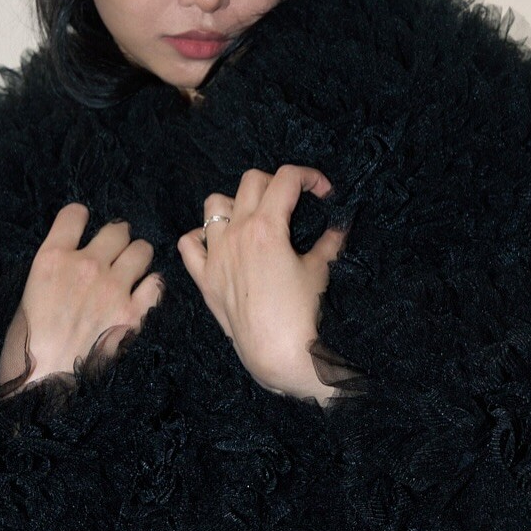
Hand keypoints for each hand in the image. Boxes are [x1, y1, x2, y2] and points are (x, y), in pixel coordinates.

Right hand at [0, 203, 162, 390]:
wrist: (43, 388)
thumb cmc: (25, 350)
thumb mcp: (28, 298)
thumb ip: (53, 273)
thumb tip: (69, 266)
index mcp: (51, 259)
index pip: (74, 214)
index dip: (80, 217)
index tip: (82, 225)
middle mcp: (85, 266)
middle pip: (116, 230)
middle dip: (117, 238)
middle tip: (114, 251)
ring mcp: (113, 288)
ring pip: (142, 250)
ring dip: (138, 257)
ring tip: (132, 270)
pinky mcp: (134, 313)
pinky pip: (156, 283)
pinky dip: (152, 286)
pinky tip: (144, 293)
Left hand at [177, 166, 345, 404]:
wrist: (278, 354)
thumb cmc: (304, 314)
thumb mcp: (321, 270)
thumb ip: (331, 240)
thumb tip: (341, 224)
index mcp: (266, 227)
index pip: (287, 178)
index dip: (310, 176)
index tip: (324, 192)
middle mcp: (236, 234)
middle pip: (251, 181)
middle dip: (277, 184)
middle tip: (294, 204)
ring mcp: (216, 255)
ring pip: (214, 204)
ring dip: (236, 203)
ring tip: (255, 218)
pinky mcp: (204, 278)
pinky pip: (189, 244)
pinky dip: (201, 236)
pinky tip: (220, 243)